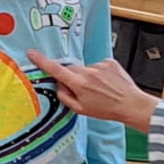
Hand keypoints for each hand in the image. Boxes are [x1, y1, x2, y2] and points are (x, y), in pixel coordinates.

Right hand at [29, 52, 158, 132]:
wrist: (131, 104)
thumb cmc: (106, 110)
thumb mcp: (81, 109)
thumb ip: (65, 97)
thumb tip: (58, 86)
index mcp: (79, 84)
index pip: (56, 70)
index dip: (42, 61)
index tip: (32, 54)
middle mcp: (88, 72)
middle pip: (71, 69)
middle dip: (72, 77)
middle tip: (82, 90)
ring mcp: (100, 66)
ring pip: (85, 69)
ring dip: (88, 77)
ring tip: (100, 89)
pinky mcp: (110, 62)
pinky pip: (98, 66)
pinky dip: (100, 73)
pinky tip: (107, 83)